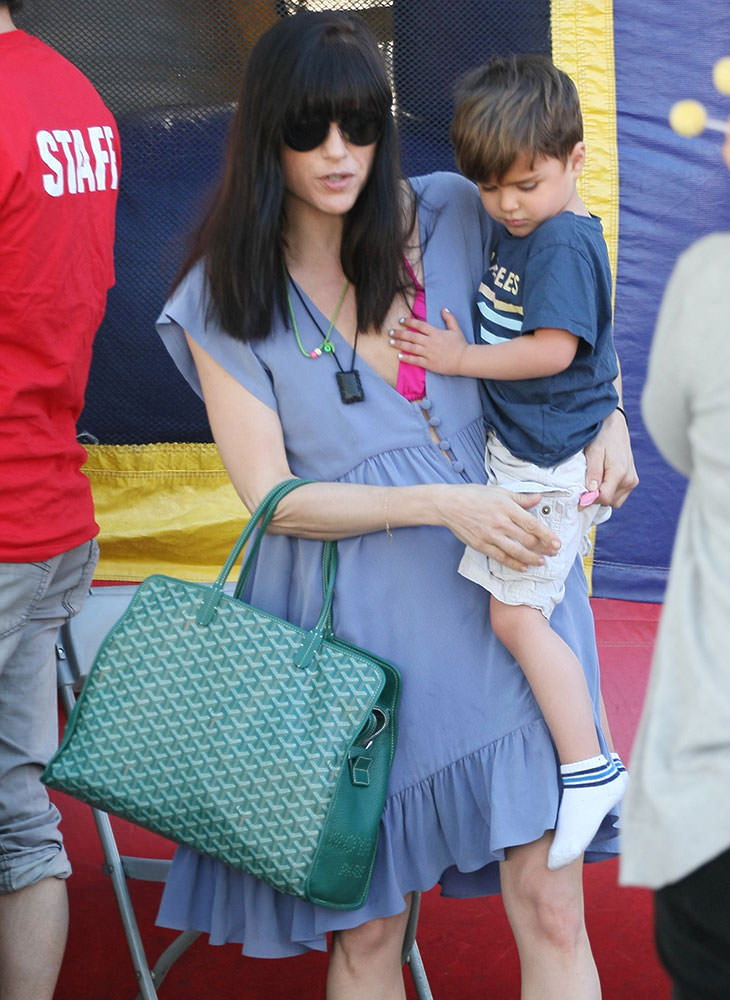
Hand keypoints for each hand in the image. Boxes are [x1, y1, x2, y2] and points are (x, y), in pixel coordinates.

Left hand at [389, 308, 468, 374]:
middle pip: (411, 336)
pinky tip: (399, 356)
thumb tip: (444, 309)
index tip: (401, 320)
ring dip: (399, 344)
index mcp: (436, 333)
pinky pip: (415, 360)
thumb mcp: (456, 329)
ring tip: (390, 342)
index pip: (419, 325)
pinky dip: (406, 358)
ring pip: (410, 347)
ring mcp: (428, 353)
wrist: (464, 360)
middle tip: (390, 331)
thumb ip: (449, 318)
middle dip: (399, 333)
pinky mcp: (429, 363)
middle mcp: (430, 342)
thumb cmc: (461, 345)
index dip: (409, 322)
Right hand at [438, 484, 560, 571]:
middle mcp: (500, 522)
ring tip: (541, 562)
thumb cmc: (473, 495)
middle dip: (543, 548)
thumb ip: (520, 498)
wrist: (448, 504)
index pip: (532, 524)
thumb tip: (538, 499)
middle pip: (527, 540)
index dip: (547, 535)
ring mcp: (490, 535)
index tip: (557, 542)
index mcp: (507, 507)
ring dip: (531, 558)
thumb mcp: (499, 492)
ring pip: (516, 551)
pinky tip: (522, 567)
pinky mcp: (481, 545)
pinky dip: (513, 564)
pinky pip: (500, 557)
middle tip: (552, 552)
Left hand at [584, 408, 638, 507]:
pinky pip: (620, 495)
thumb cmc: (603, 435)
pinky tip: (603, 479)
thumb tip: (591, 492)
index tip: (580, 494)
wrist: (615, 424)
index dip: (590, 499)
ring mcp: (632, 480)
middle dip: (596, 497)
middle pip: (609, 502)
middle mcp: (629, 479)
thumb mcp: (594, 452)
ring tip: (595, 479)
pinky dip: (610, 491)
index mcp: (620, 472)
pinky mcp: (633, 480)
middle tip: (586, 483)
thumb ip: (593, 473)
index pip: (604, 498)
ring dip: (603, 495)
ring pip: (615, 501)